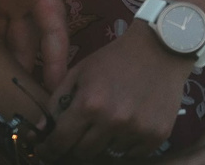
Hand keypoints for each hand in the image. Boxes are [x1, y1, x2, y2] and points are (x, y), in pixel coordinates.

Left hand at [40, 27, 194, 160]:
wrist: (159, 50)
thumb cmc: (114, 60)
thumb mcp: (79, 72)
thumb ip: (59, 100)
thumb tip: (44, 127)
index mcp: (88, 104)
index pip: (61, 141)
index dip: (50, 149)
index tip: (46, 151)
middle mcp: (112, 121)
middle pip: (83, 153)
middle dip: (75, 146)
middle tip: (77, 136)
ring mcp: (137, 131)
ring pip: (108, 154)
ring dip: (102, 144)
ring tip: (106, 124)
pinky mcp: (158, 136)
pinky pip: (132, 154)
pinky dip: (125, 145)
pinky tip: (125, 127)